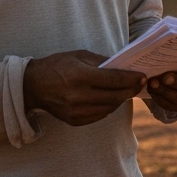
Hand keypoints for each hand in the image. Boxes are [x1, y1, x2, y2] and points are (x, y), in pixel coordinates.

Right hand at [23, 50, 145, 126]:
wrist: (34, 86)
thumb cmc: (58, 66)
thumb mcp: (79, 56)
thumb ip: (102, 61)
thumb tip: (123, 66)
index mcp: (80, 77)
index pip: (114, 80)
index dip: (131, 79)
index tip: (142, 76)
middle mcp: (79, 96)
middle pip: (116, 96)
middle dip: (131, 90)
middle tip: (140, 83)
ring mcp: (77, 111)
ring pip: (110, 107)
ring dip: (121, 98)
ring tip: (126, 90)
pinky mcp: (76, 121)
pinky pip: (101, 115)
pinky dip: (108, 107)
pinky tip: (110, 98)